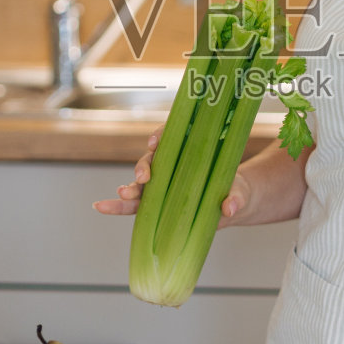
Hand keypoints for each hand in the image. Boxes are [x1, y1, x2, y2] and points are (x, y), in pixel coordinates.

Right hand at [91, 133, 250, 225]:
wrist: (235, 203)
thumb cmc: (238, 190)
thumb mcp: (242, 192)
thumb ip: (237, 197)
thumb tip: (230, 208)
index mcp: (191, 150)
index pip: (172, 136)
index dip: (161, 136)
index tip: (155, 142)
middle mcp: (173, 165)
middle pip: (152, 160)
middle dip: (144, 166)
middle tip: (143, 178)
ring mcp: (164, 185)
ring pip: (141, 182)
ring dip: (129, 187)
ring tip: (123, 194)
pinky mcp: (159, 205)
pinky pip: (135, 205)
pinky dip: (118, 205)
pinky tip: (102, 206)